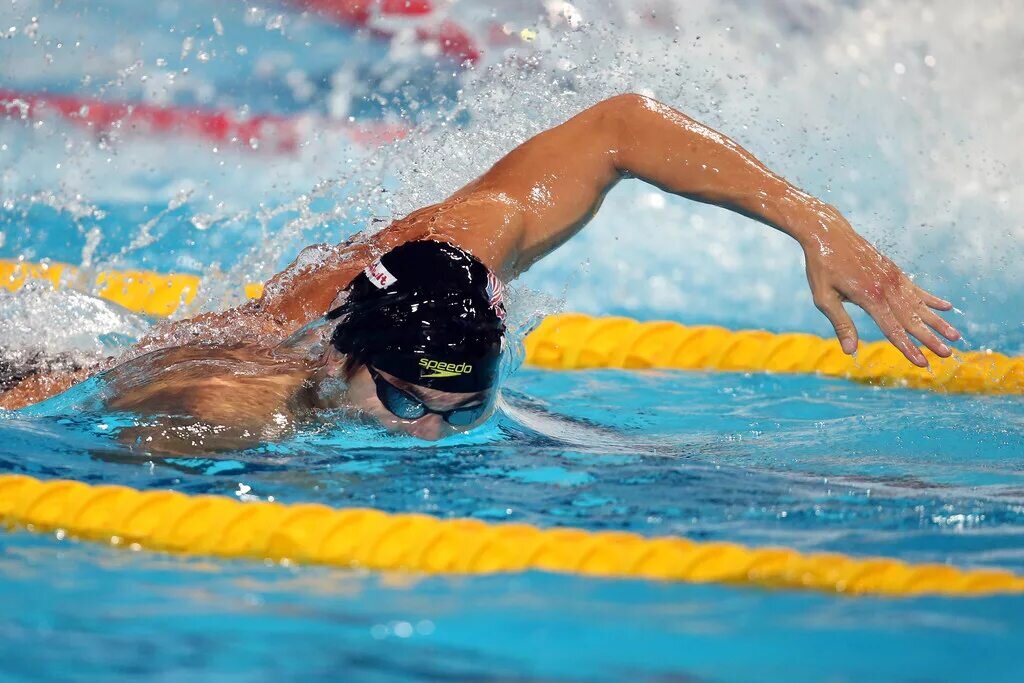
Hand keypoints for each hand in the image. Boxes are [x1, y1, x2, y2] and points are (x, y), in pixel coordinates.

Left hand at [800, 212, 959, 366]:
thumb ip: (841, 324)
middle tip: (948, 355)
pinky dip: (931, 300)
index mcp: (869, 297)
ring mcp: (892, 278)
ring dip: (937, 322)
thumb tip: (850, 351)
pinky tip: (946, 308)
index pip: (892, 329)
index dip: (908, 348)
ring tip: (955, 336)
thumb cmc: (822, 267)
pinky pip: (916, 289)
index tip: (922, 363)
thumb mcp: (823, 298)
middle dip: (930, 339)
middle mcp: (886, 288)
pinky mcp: (893, 271)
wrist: (828, 233)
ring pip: (919, 305)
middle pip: (912, 319)